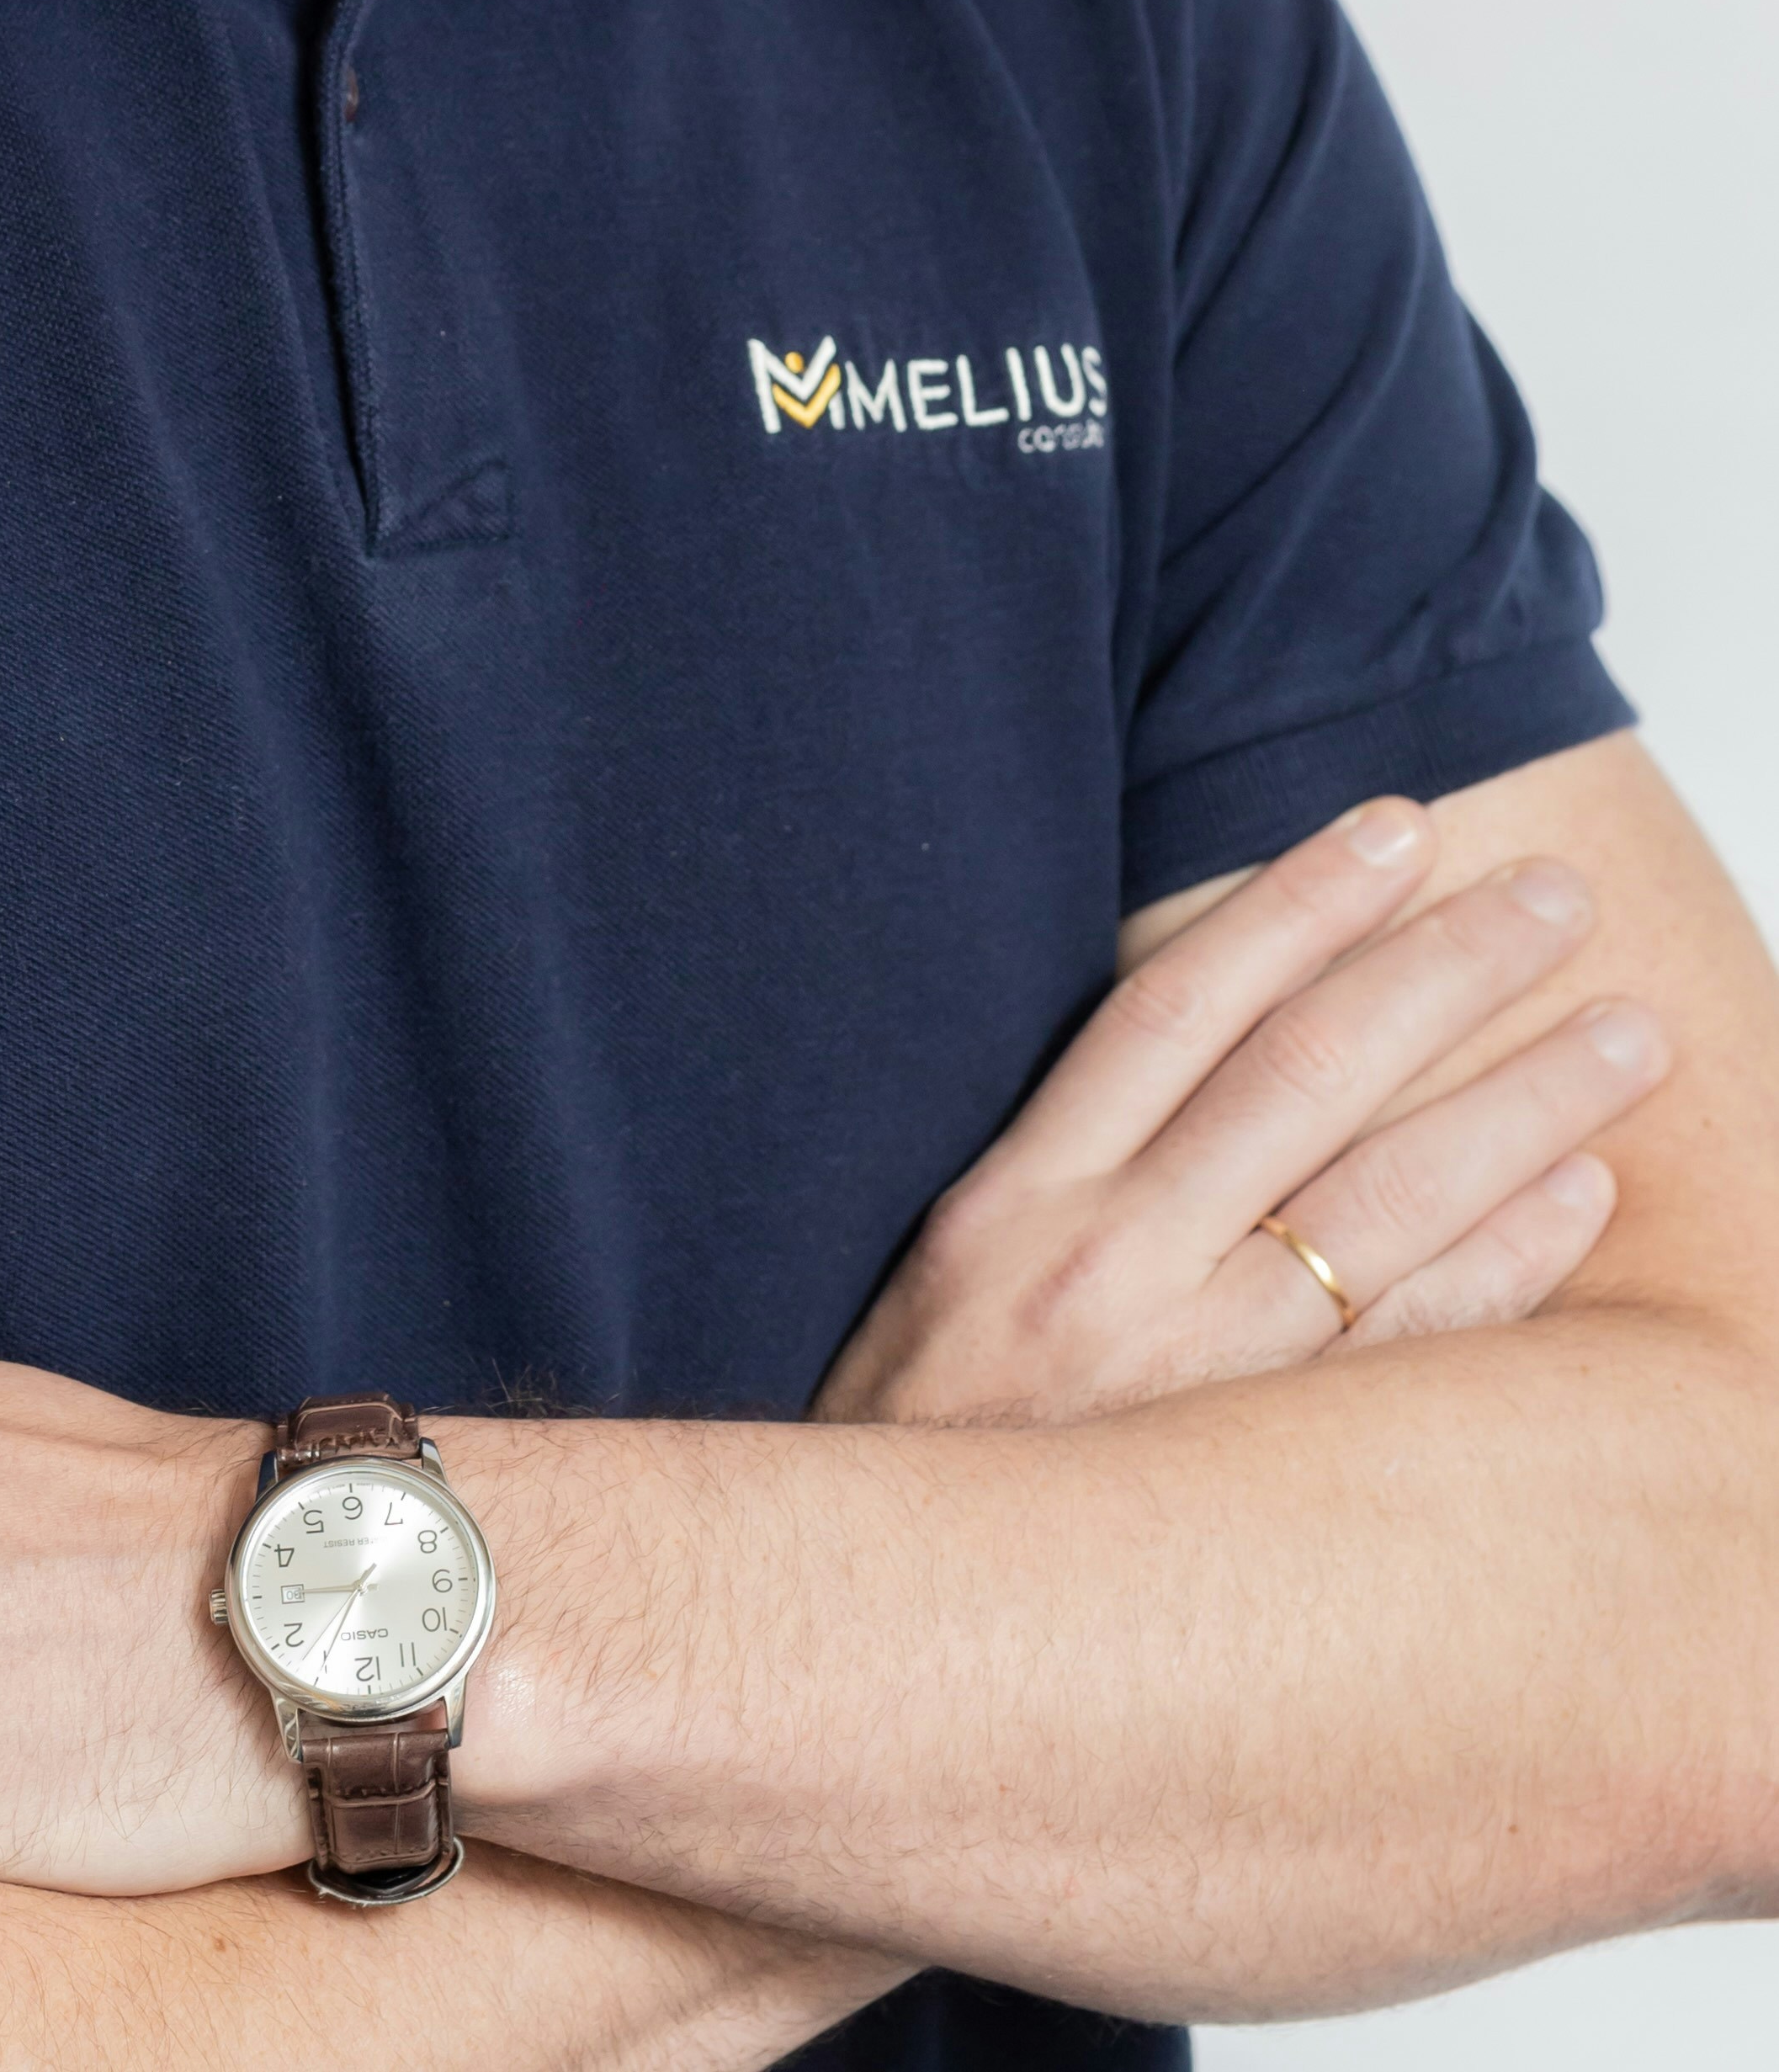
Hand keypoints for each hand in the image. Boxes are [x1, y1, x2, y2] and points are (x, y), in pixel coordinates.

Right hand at [815, 793, 1667, 1427]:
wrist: (863, 1657)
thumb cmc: (922, 1457)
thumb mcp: (951, 1281)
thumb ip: (1069, 1174)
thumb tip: (1206, 1050)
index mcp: (1017, 1198)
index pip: (1178, 1005)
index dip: (1295, 903)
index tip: (1398, 828)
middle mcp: (1104, 1269)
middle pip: (1303, 1077)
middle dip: (1442, 971)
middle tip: (1555, 898)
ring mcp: (1186, 1383)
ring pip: (1381, 1204)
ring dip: (1516, 1106)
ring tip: (1621, 1036)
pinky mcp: (1252, 1490)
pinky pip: (1408, 1357)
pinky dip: (1503, 1266)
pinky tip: (1579, 1197)